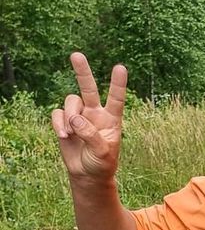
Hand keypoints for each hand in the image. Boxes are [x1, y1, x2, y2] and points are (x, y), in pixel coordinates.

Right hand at [50, 53, 127, 182]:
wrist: (87, 174)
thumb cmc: (102, 163)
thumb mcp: (103, 153)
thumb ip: (91, 135)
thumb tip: (75, 119)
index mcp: (112, 119)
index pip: (116, 99)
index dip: (118, 84)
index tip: (120, 67)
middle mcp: (96, 113)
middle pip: (89, 89)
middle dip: (82, 72)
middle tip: (76, 55)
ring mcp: (79, 116)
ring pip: (71, 102)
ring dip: (69, 116)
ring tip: (70, 133)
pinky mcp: (65, 122)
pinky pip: (57, 113)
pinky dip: (58, 123)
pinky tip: (64, 135)